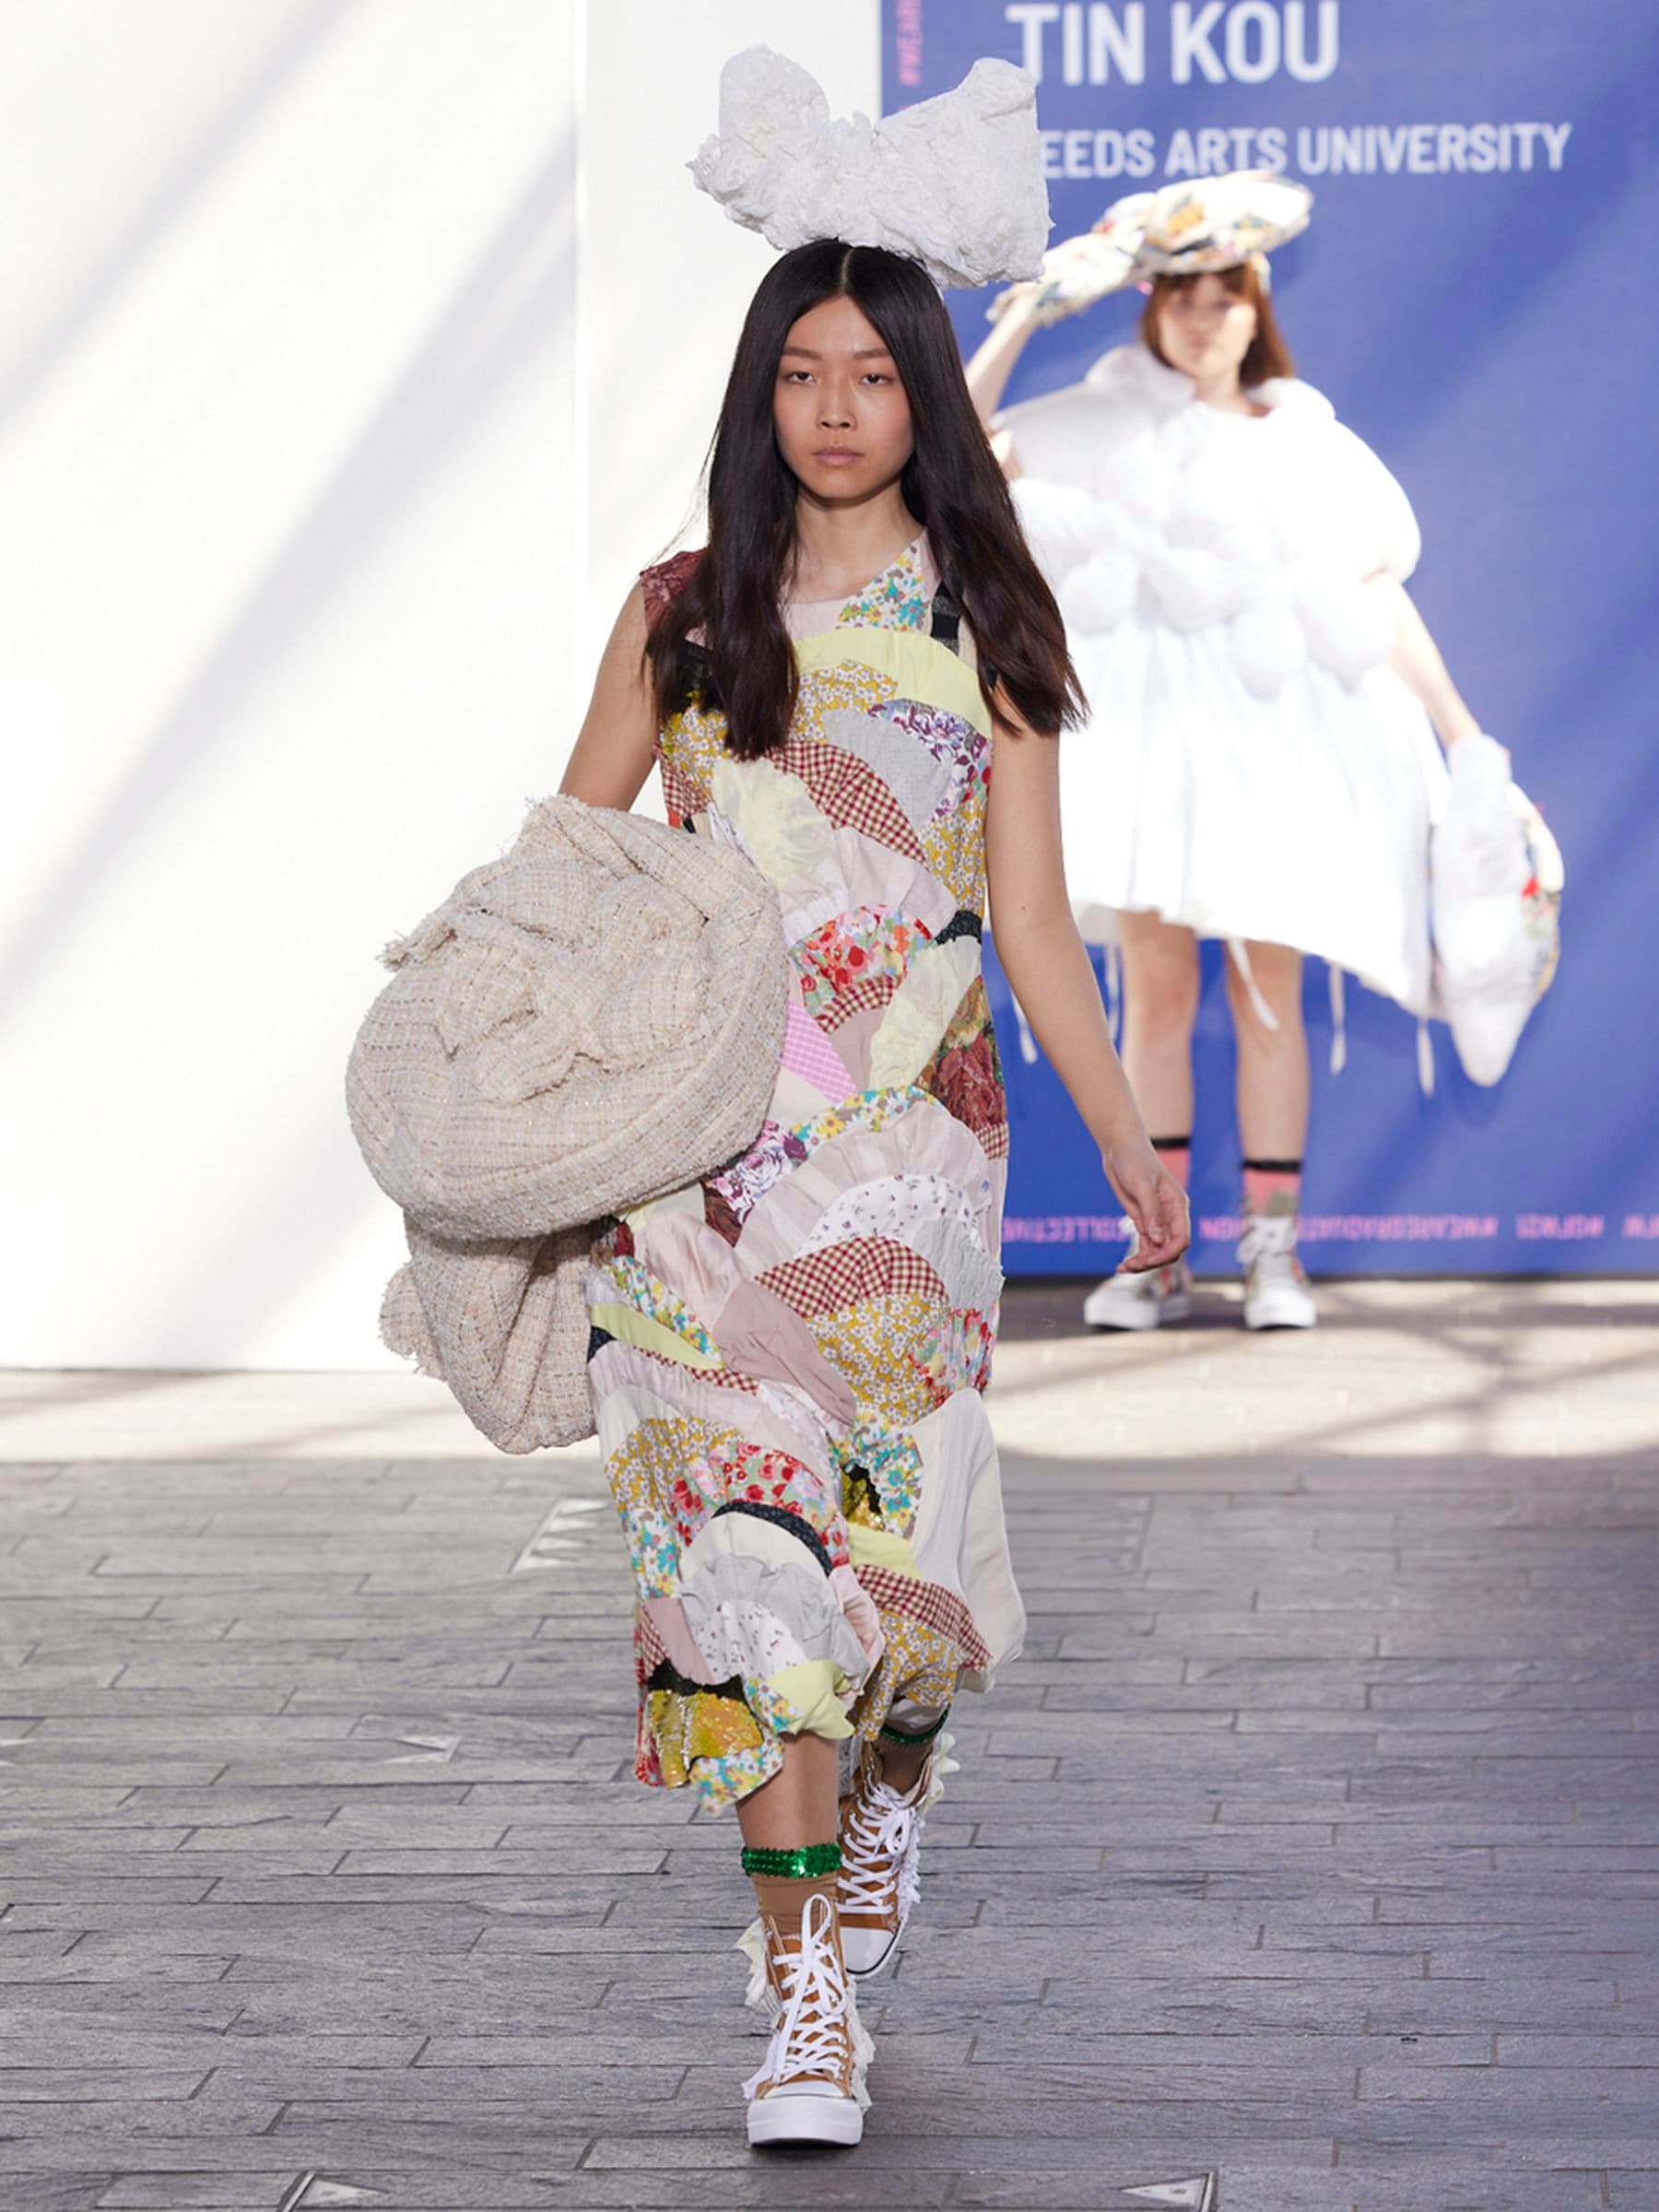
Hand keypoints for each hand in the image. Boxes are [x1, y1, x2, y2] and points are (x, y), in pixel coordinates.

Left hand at [1102, 1138, 1189, 1273]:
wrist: (1120, 1148)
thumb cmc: (1134, 1160)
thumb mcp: (1142, 1185)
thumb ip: (1151, 1213)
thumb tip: (1159, 1240)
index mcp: (1177, 1206)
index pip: (1181, 1239)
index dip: (1168, 1253)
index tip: (1149, 1260)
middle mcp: (1170, 1216)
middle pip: (1170, 1249)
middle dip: (1153, 1261)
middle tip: (1131, 1265)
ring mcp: (1157, 1220)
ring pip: (1157, 1251)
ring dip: (1143, 1263)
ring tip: (1123, 1268)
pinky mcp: (1143, 1221)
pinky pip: (1145, 1246)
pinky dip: (1137, 1257)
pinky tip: (1122, 1266)